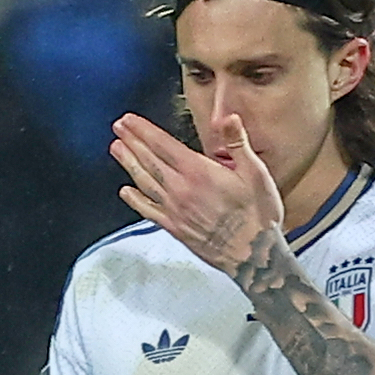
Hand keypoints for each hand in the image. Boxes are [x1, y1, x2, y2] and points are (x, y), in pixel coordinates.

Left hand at [112, 111, 282, 276]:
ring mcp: (175, 210)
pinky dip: (135, 199)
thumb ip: (239, 144)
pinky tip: (125, 191)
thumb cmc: (259, 215)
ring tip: (116, 149)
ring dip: (128, 163)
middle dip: (131, 141)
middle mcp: (181, 189)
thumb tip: (229, 118)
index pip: (163, 144)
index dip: (143, 130)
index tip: (128, 120)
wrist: (255, 256)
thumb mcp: (257, 174)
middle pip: (149, 160)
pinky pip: (149, 211)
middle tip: (118, 128)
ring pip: (145, 181)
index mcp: (199, 172)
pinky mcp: (175, 228)